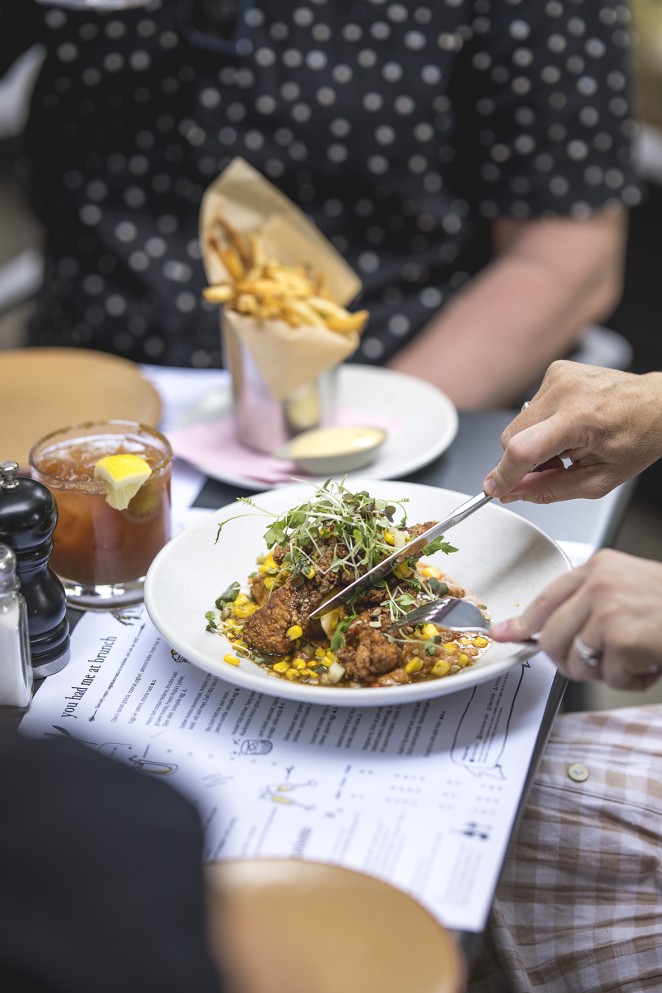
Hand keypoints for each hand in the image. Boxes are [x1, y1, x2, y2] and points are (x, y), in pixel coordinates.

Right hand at [483, 361, 661, 502]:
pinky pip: (531, 407)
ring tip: (568, 444)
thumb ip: (549, 490)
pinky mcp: (556, 371)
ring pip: (518, 423)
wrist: (657, 406)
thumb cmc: (636, 439)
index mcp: (580, 418)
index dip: (503, 474)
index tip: (494, 488)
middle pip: (511, 437)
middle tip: (555, 465)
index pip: (521, 449)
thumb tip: (513, 492)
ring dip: (534, 441)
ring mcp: (559, 376)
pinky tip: (569, 425)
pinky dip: (543, 422)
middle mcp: (566, 391)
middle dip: (524, 459)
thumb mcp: (597, 481)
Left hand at [490, 549, 661, 689]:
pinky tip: (649, 664)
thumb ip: (592, 603)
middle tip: (594, 665)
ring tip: (634, 660)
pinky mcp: (621, 637)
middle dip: (568, 661)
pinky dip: (630, 680)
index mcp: (599, 567)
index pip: (546, 598)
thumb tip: (552, 633)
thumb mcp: (631, 587)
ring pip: (576, 660)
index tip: (504, 634)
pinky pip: (607, 676)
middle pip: (552, 636)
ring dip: (605, 672)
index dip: (522, 623)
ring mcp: (608, 609)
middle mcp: (599, 584)